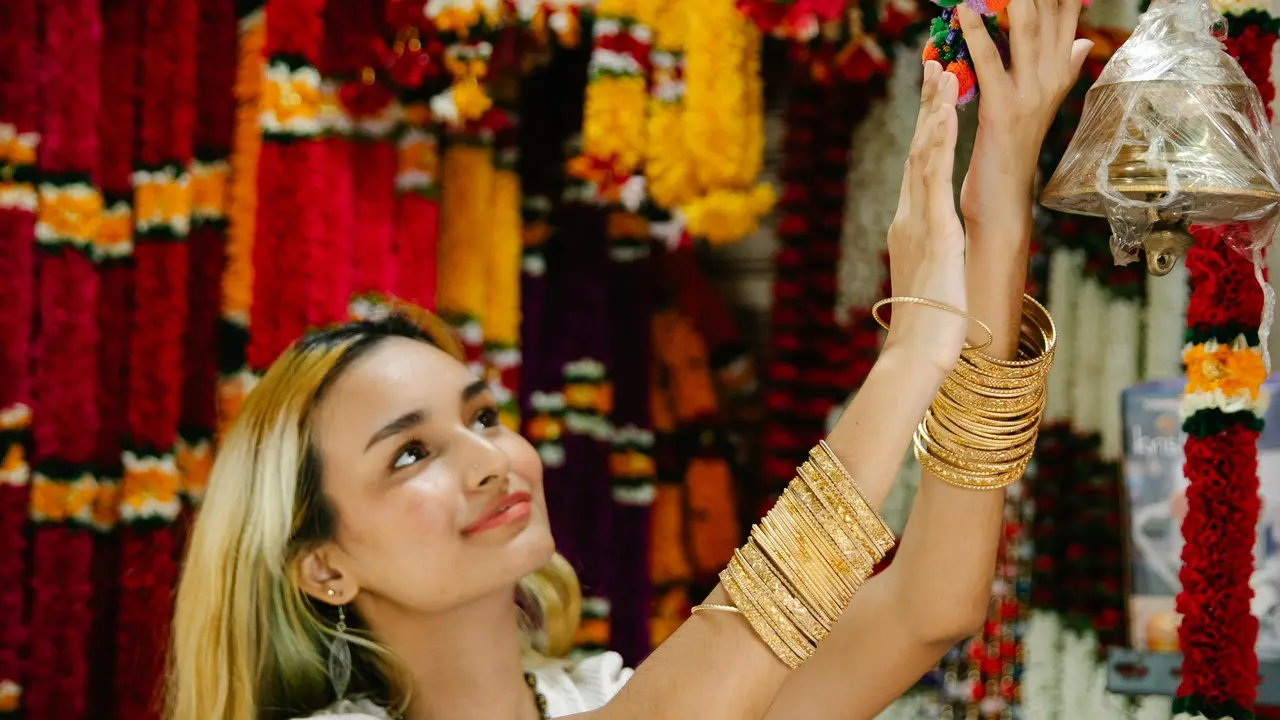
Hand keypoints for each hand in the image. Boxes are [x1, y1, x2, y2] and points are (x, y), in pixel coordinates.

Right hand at [885, 65, 966, 373]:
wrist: (918, 352)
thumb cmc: (930, 327)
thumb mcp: (934, 279)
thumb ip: (936, 256)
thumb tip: (941, 250)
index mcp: (910, 227)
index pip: (919, 167)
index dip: (927, 129)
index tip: (933, 97)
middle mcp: (909, 217)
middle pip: (918, 150)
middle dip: (926, 106)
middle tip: (933, 65)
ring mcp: (919, 222)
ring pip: (923, 154)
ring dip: (932, 111)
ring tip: (942, 74)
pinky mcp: (936, 231)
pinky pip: (936, 178)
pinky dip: (940, 142)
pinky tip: (946, 115)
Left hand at [958, 0, 1092, 224]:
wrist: (1003, 201)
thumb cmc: (1013, 150)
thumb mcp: (1040, 104)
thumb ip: (1062, 69)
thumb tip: (1083, 42)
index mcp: (1061, 73)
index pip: (1067, 15)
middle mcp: (1053, 79)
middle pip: (1052, 15)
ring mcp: (1031, 94)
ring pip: (1027, 32)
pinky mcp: (1003, 109)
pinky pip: (990, 63)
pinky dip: (976, 35)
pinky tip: (964, 13)